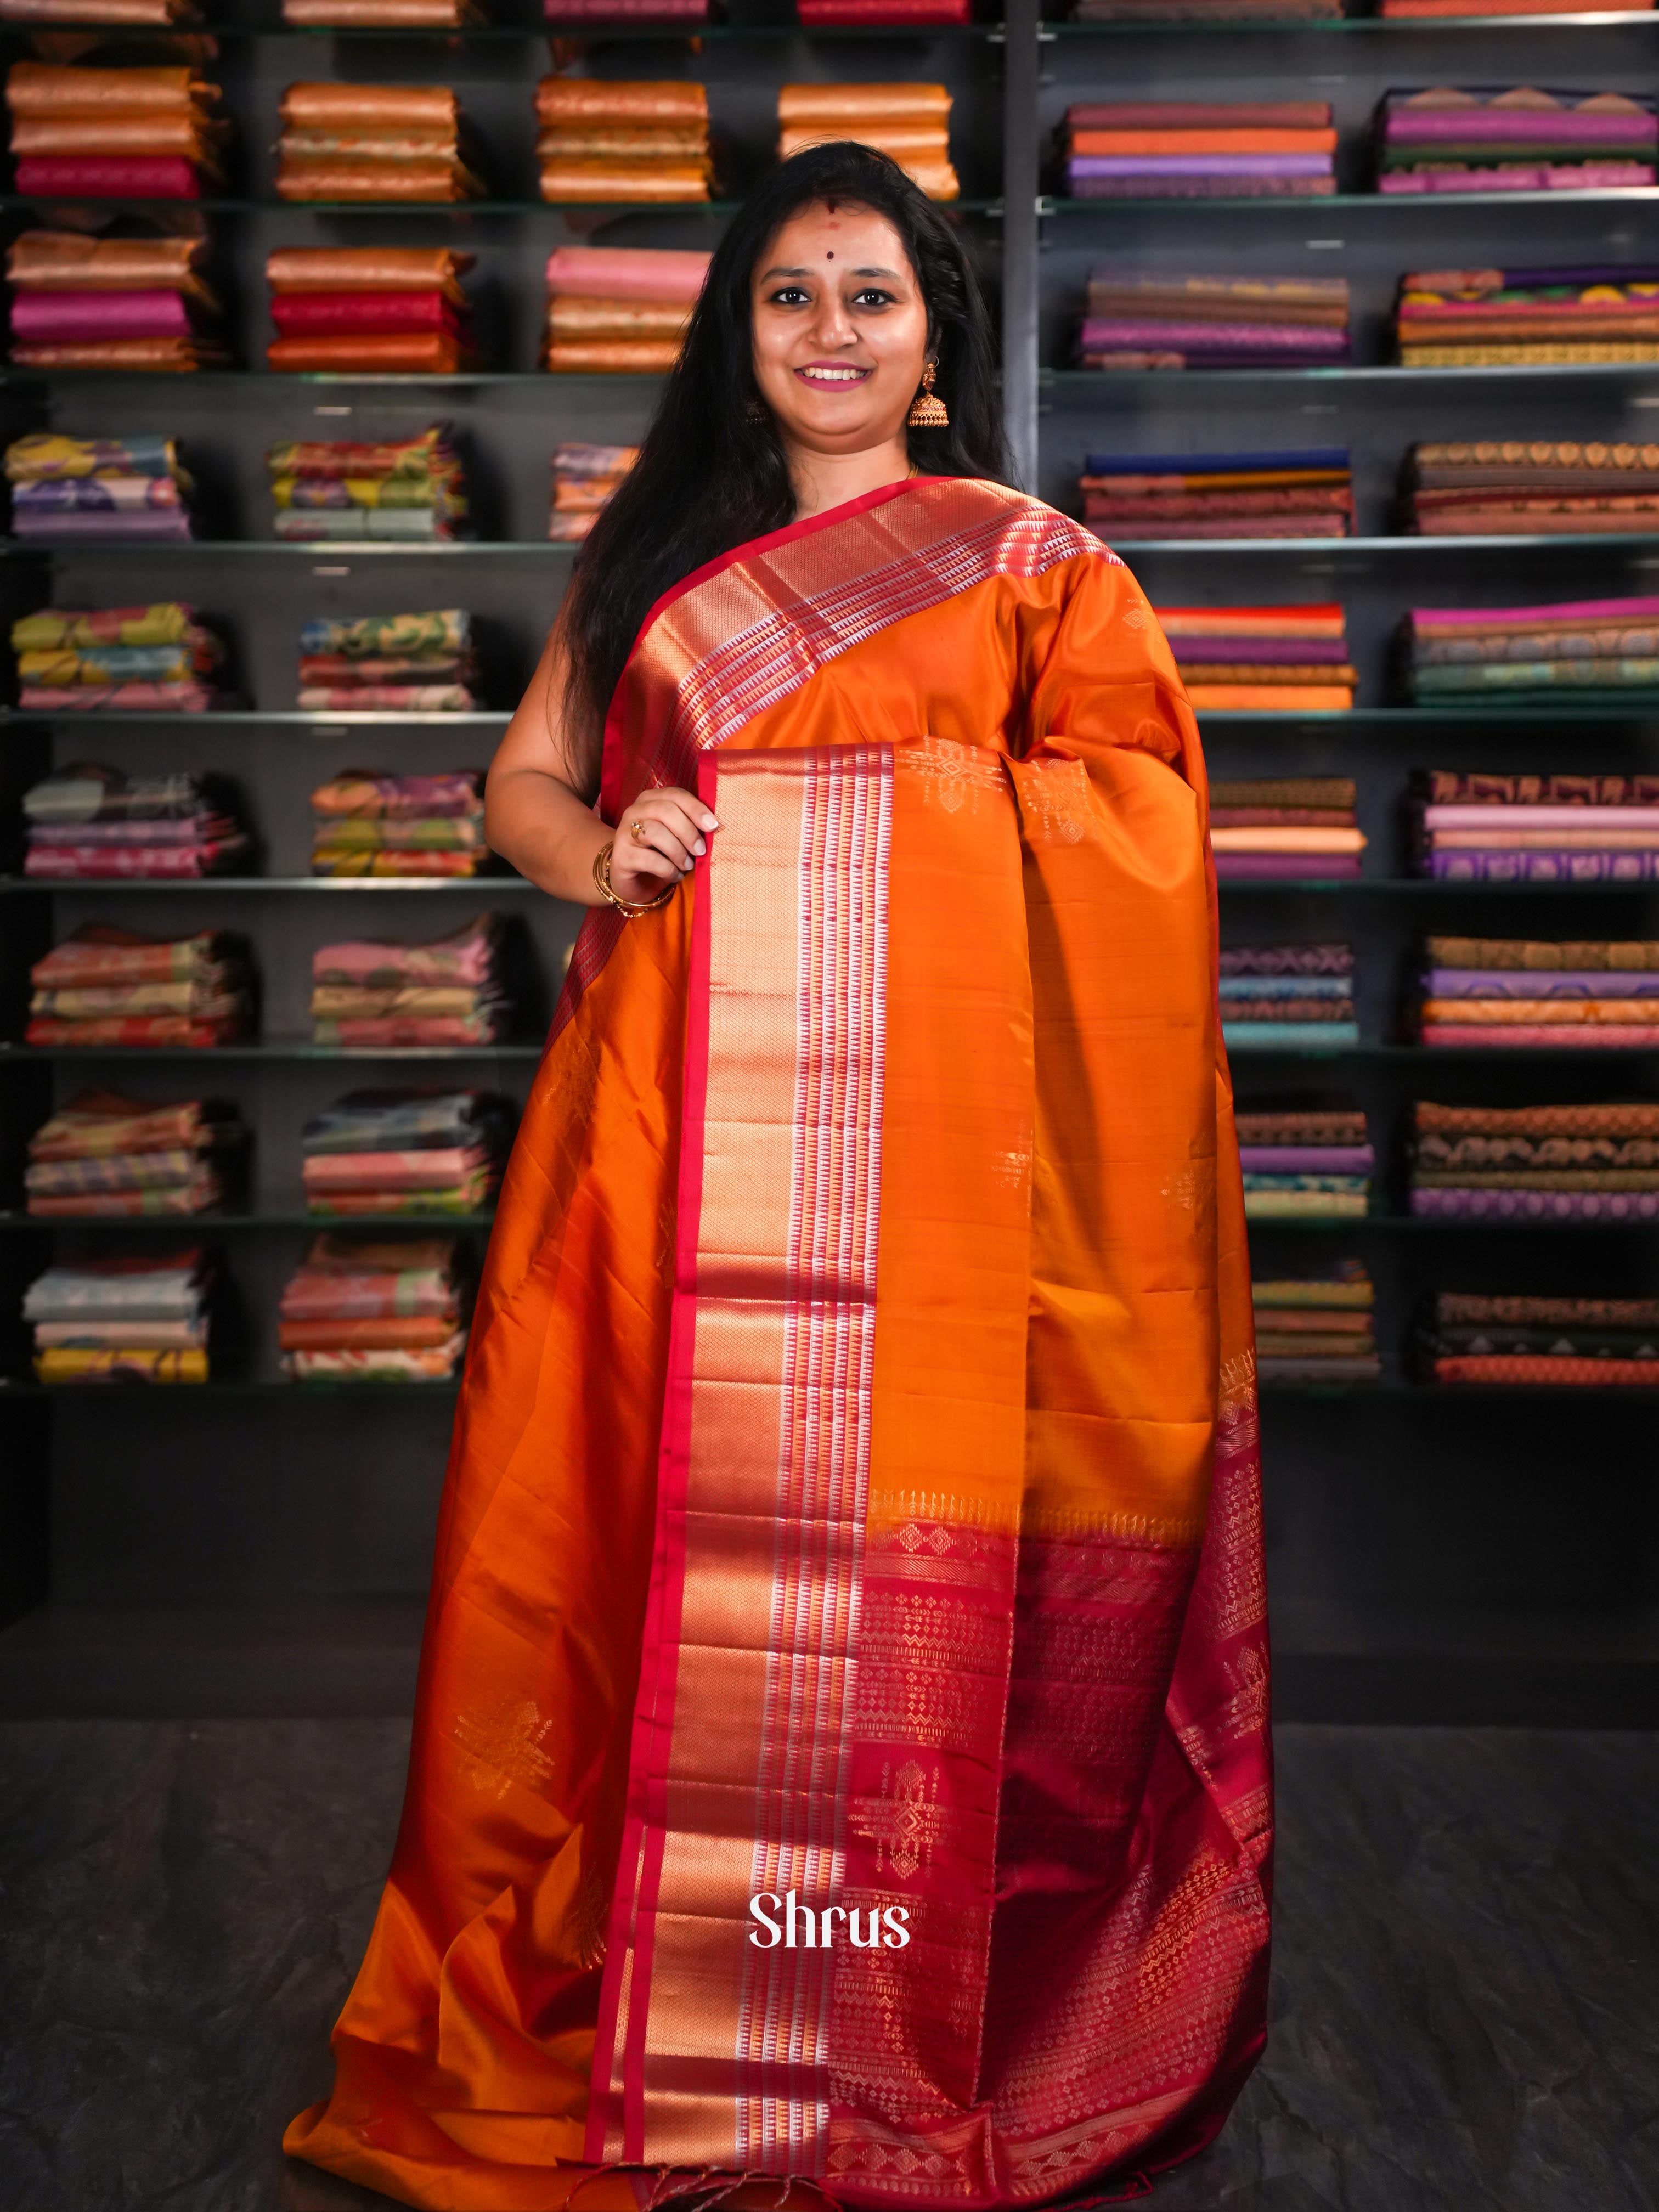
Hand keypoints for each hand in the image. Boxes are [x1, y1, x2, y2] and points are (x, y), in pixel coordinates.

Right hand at [608, 785, 718, 904]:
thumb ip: (691, 825)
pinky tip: (675, 876)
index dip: (695, 808)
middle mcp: (635, 811)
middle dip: (688, 832)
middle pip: (665, 810)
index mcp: (651, 800)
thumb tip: (714, 826)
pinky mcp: (621, 856)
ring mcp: (624, 832)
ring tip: (687, 865)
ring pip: (656, 832)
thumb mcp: (677, 836)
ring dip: (678, 852)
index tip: (713, 826)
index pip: (675, 795)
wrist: (633, 880)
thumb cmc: (660, 854)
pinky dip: (668, 870)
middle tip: (701, 851)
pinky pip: (650, 859)